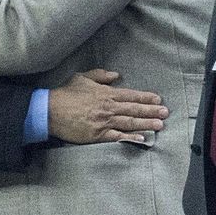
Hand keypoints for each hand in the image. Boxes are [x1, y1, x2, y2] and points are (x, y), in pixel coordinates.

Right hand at [48, 69, 168, 143]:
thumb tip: (116, 75)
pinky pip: (118, 137)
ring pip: (129, 123)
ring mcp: (104, 122)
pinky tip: (142, 139)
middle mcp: (108, 107)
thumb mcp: (82, 78)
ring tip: (159, 125)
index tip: (158, 99)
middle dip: (151, 111)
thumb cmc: (65, 94)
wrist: (50, 111)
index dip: (146, 98)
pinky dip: (130, 137)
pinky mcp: (98, 135)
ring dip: (146, 124)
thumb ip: (101, 75)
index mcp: (106, 93)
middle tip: (165, 112)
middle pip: (134, 110)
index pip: (131, 96)